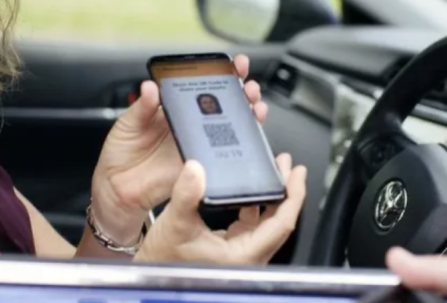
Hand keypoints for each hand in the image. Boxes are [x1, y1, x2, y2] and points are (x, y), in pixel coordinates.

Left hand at [90, 54, 266, 243]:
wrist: (116, 188)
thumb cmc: (122, 152)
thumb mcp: (128, 123)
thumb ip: (142, 107)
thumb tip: (151, 87)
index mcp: (176, 108)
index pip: (203, 85)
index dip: (222, 73)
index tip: (233, 64)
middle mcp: (192, 125)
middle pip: (227, 104)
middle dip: (244, 92)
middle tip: (248, 86)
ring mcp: (198, 146)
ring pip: (232, 128)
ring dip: (249, 115)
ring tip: (253, 106)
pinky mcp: (200, 168)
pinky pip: (224, 156)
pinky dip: (240, 147)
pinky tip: (244, 136)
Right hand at [135, 154, 306, 264]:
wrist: (148, 280)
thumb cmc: (162, 264)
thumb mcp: (174, 224)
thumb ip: (186, 195)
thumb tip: (196, 168)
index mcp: (243, 255)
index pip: (282, 224)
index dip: (293, 196)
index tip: (297, 173)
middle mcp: (247, 257)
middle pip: (278, 222)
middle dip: (285, 191)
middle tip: (288, 166)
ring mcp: (240, 254)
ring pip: (266, 224)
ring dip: (271, 198)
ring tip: (273, 174)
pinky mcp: (231, 250)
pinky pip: (252, 227)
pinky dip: (254, 207)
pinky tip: (249, 194)